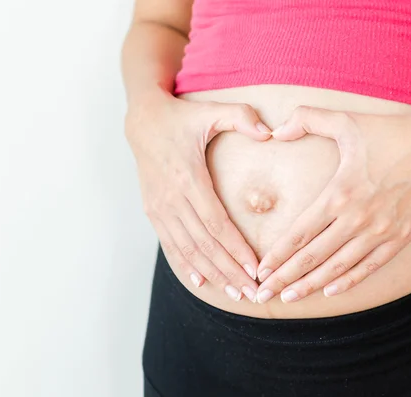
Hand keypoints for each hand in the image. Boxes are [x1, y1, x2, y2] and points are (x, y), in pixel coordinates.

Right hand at [125, 90, 270, 301]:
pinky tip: (200, 282)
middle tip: (252, 292)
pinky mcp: (153, 212)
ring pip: (188, 250)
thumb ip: (241, 117)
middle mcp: (171, 198)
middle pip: (204, 244)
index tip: (256, 269)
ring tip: (235, 293)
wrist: (142, 122)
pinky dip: (185, 265)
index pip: (216, 223)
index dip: (236, 248)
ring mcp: (159, 208)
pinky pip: (170, 245)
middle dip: (230, 271)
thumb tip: (269, 132)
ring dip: (212, 274)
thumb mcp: (210, 110)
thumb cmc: (181, 118)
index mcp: (188, 177)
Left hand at [255, 106, 410, 303]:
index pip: (300, 233)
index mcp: (340, 193)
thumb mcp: (346, 121)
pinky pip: (369, 267)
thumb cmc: (389, 134)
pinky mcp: (400, 238)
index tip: (260, 271)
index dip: (277, 255)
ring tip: (289, 298)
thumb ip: (308, 119)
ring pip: (338, 267)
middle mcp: (357, 218)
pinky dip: (348, 281)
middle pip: (313, 257)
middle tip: (263, 294)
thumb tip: (276, 131)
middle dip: (285, 278)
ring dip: (311, 285)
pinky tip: (329, 291)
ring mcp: (380, 232)